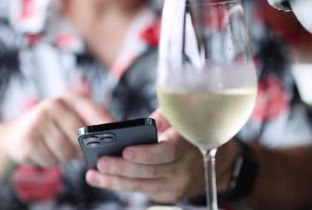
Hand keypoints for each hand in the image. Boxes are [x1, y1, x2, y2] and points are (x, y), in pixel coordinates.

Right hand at [0, 93, 112, 167]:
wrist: (15, 135)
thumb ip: (91, 126)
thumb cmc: (53, 129)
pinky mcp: (28, 137)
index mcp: (71, 98)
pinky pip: (51, 160)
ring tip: (58, 150)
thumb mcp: (71, 119)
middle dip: (81, 149)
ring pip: (66, 151)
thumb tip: (115, 141)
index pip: (95, 112)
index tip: (118, 140)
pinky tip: (44, 153)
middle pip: (80, 136)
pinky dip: (51, 162)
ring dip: (65, 158)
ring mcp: (39, 119)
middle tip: (78, 153)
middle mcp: (54, 104)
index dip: (107, 127)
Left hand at [85, 108, 240, 202]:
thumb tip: (136, 125)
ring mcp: (176, 185)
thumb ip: (162, 117)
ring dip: (115, 181)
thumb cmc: (191, 134)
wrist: (219, 163)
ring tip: (93, 175)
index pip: (166, 152)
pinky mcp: (169, 195)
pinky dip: (123, 185)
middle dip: (120, 169)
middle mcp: (182, 168)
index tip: (125, 149)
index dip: (145, 153)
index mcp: (185, 144)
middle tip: (99, 163)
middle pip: (148, 172)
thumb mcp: (182, 119)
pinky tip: (105, 179)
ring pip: (142, 185)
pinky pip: (143, 190)